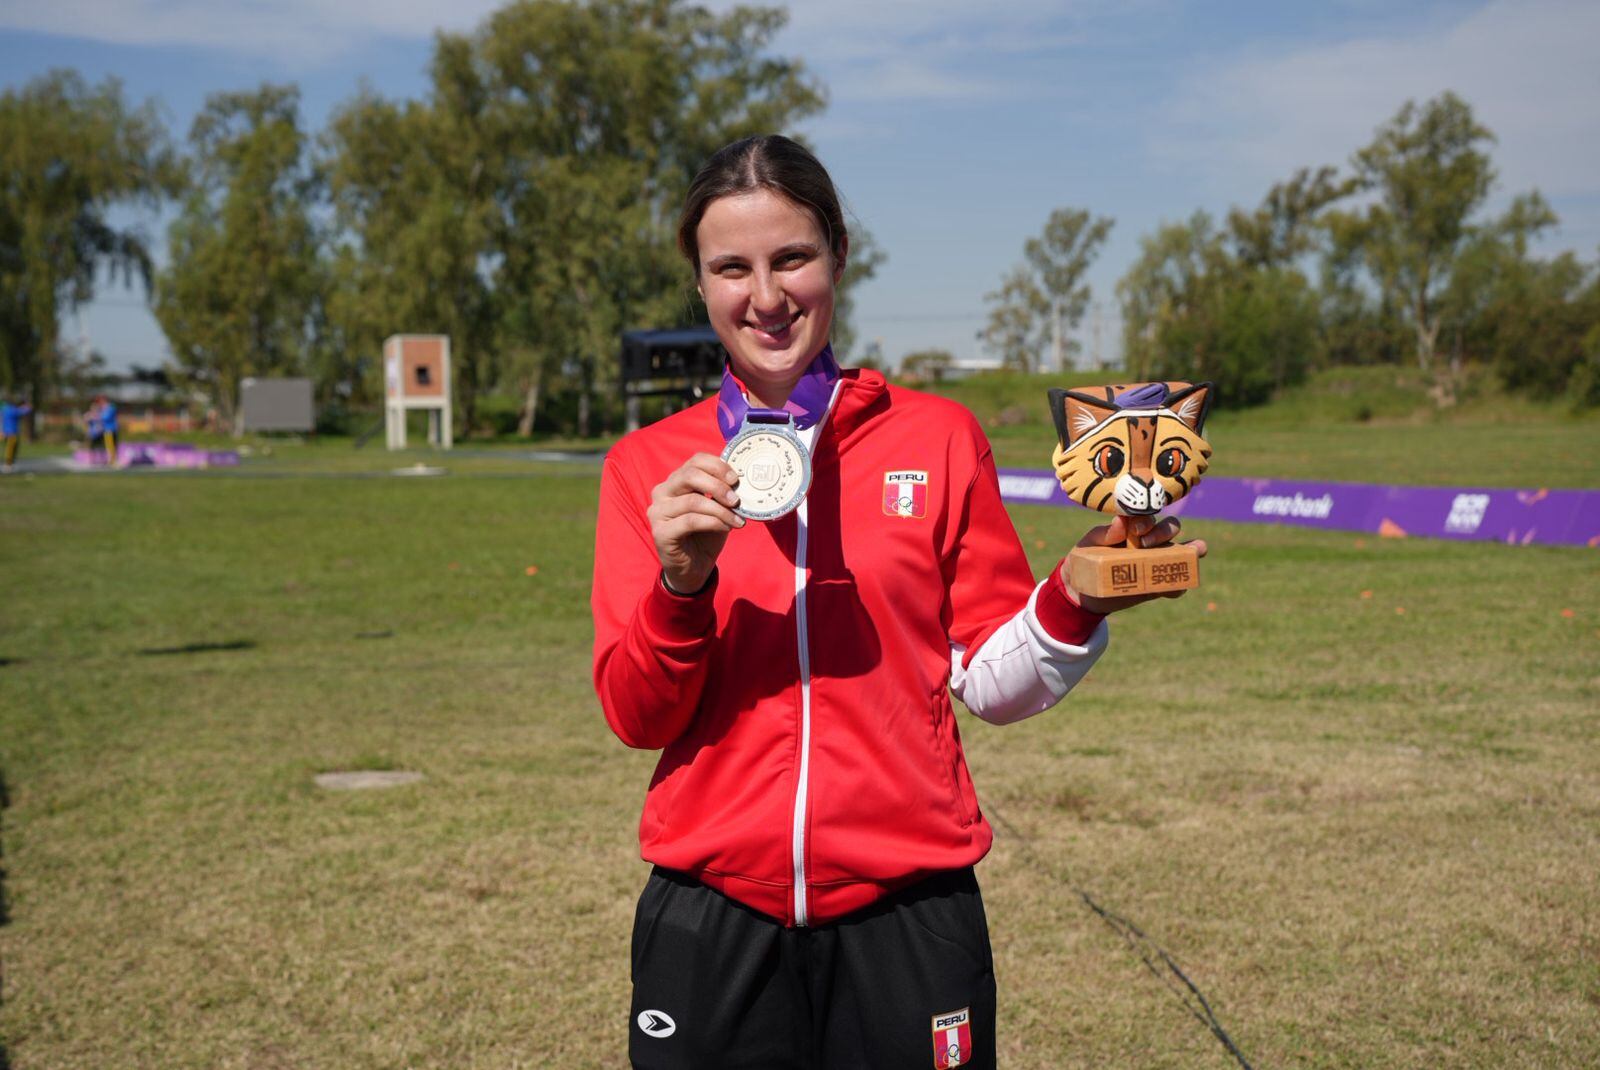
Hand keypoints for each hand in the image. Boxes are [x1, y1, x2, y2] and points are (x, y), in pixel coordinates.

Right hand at [648, 453, 744, 594]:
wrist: (692, 568)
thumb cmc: (705, 535)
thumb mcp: (717, 509)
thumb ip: (722, 494)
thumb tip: (739, 482)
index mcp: (676, 481)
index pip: (695, 461)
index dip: (717, 466)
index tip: (735, 479)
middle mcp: (662, 492)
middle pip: (690, 475)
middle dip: (718, 486)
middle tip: (736, 500)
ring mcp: (657, 512)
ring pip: (693, 501)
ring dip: (721, 510)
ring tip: (737, 520)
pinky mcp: (660, 532)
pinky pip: (690, 521)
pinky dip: (713, 523)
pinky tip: (726, 528)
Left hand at [1064, 515, 1207, 614]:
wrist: (1081, 589)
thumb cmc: (1084, 558)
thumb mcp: (1087, 544)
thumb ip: (1103, 533)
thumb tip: (1121, 522)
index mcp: (1133, 527)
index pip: (1149, 516)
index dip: (1147, 520)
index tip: (1136, 529)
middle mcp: (1150, 541)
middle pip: (1171, 528)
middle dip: (1164, 532)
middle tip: (1144, 544)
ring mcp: (1157, 562)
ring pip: (1183, 552)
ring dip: (1191, 551)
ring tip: (1193, 552)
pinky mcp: (1157, 585)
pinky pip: (1177, 584)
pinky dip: (1180, 584)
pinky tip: (1175, 587)